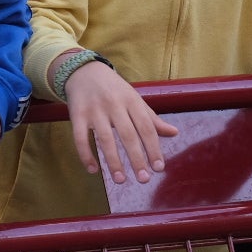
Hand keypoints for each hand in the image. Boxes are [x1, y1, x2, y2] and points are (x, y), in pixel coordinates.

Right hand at [62, 56, 177, 182]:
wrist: (84, 71)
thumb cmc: (114, 89)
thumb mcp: (135, 99)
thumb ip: (152, 119)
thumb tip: (175, 133)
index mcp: (132, 101)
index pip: (146, 128)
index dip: (153, 148)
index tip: (158, 168)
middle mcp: (114, 104)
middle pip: (127, 135)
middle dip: (136, 158)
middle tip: (143, 179)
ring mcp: (94, 109)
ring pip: (105, 138)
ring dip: (113, 161)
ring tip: (120, 180)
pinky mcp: (77, 114)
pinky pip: (80, 137)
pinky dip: (85, 155)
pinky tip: (93, 170)